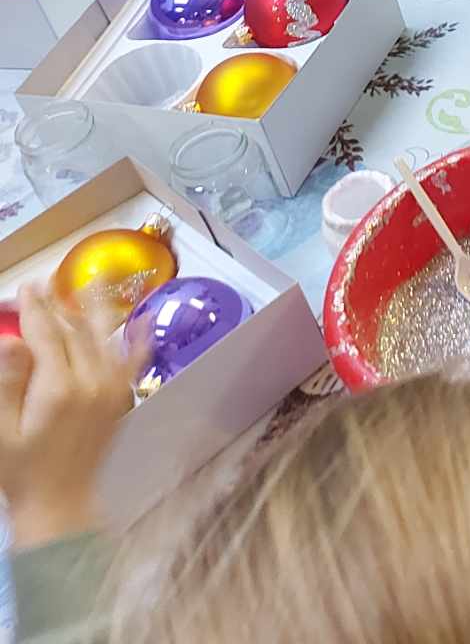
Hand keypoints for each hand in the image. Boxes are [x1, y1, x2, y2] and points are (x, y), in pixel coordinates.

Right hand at [0, 283, 142, 545]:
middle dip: (60, 303)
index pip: (47, 335)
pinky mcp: (121, 398)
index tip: (27, 286)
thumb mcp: (0, 428)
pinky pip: (133, 361)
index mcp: (58, 388)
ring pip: (103, 338)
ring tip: (92, 282)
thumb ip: (8, 381)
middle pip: (75, 331)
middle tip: (47, 281)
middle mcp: (91, 382)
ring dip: (95, 309)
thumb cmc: (21, 469)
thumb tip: (11, 339)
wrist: (60, 502)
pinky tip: (142, 317)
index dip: (36, 308)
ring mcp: (111, 389)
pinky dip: (138, 337)